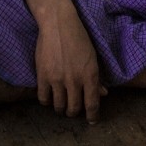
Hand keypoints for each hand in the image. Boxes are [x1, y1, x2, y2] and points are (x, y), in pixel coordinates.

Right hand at [33, 6, 107, 121]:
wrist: (59, 24)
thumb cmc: (79, 38)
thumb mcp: (93, 57)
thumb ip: (96, 77)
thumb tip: (103, 94)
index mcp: (90, 75)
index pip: (92, 104)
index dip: (92, 115)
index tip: (91, 121)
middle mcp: (75, 80)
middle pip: (73, 108)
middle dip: (73, 112)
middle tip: (72, 109)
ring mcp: (57, 80)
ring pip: (58, 106)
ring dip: (60, 108)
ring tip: (61, 104)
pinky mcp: (42, 76)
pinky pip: (43, 98)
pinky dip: (47, 101)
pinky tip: (49, 96)